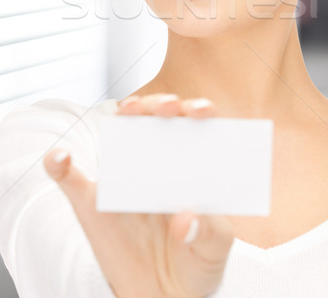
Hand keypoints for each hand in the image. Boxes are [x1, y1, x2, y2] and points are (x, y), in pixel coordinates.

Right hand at [43, 94, 234, 297]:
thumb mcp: (214, 251)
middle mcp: (156, 163)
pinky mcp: (92, 203)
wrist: (161, 295)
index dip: (198, 110)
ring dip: (122, 116)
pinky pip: (68, 179)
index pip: (194, 127)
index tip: (202, 111)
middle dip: (162, 104)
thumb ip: (210, 234)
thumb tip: (186, 219)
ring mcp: (122, 179)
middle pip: (157, 120)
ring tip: (129, 111)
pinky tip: (59, 158)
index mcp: (189, 168)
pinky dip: (59, 164)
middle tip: (169, 108)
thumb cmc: (194, 262)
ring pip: (117, 135)